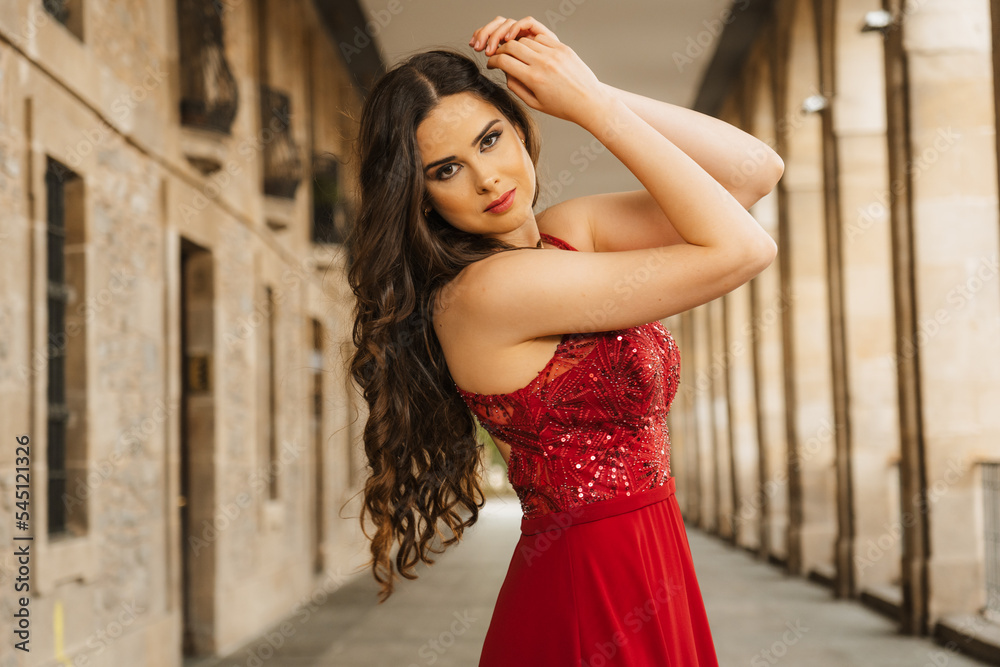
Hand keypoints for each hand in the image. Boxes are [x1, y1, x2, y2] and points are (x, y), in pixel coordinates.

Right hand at [468, 16, 608, 125]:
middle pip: (512, 46)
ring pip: (525, 40)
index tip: (491, 64)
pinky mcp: (563, 48)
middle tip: (500, 57)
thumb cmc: (563, 106)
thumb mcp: (534, 103)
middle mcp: (543, 63)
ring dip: (516, 45)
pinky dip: (532, 42)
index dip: (493, 61)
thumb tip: (505, 72)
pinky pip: (541, 37)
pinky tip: (532, 52)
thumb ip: (516, 87)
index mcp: (534, 79)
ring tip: (516, 55)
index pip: (504, 61)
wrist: (588, 101)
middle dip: (501, 50)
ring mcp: (554, 53)